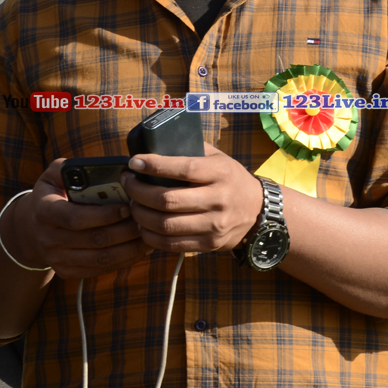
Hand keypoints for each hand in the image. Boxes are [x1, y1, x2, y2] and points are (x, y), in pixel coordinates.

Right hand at [5, 158, 151, 278]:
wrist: (32, 227)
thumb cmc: (51, 194)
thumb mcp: (52, 175)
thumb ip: (70, 167)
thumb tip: (97, 167)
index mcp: (44, 210)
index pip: (75, 218)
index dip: (103, 215)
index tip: (127, 206)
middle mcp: (48, 238)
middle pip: (94, 240)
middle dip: (124, 231)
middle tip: (146, 219)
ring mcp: (57, 258)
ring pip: (101, 258)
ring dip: (129, 248)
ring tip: (147, 235)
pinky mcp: (67, 272)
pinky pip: (100, 270)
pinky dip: (123, 261)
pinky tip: (138, 249)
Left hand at [122, 143, 263, 254]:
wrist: (259, 212)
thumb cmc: (230, 179)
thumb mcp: (218, 158)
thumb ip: (191, 149)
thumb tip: (155, 142)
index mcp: (220, 173)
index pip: (183, 169)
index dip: (154, 165)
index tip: (134, 162)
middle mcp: (219, 200)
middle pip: (168, 200)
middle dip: (138, 191)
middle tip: (128, 183)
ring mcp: (214, 226)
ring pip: (166, 225)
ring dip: (140, 215)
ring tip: (132, 204)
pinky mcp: (209, 245)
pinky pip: (171, 244)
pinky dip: (150, 236)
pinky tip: (142, 225)